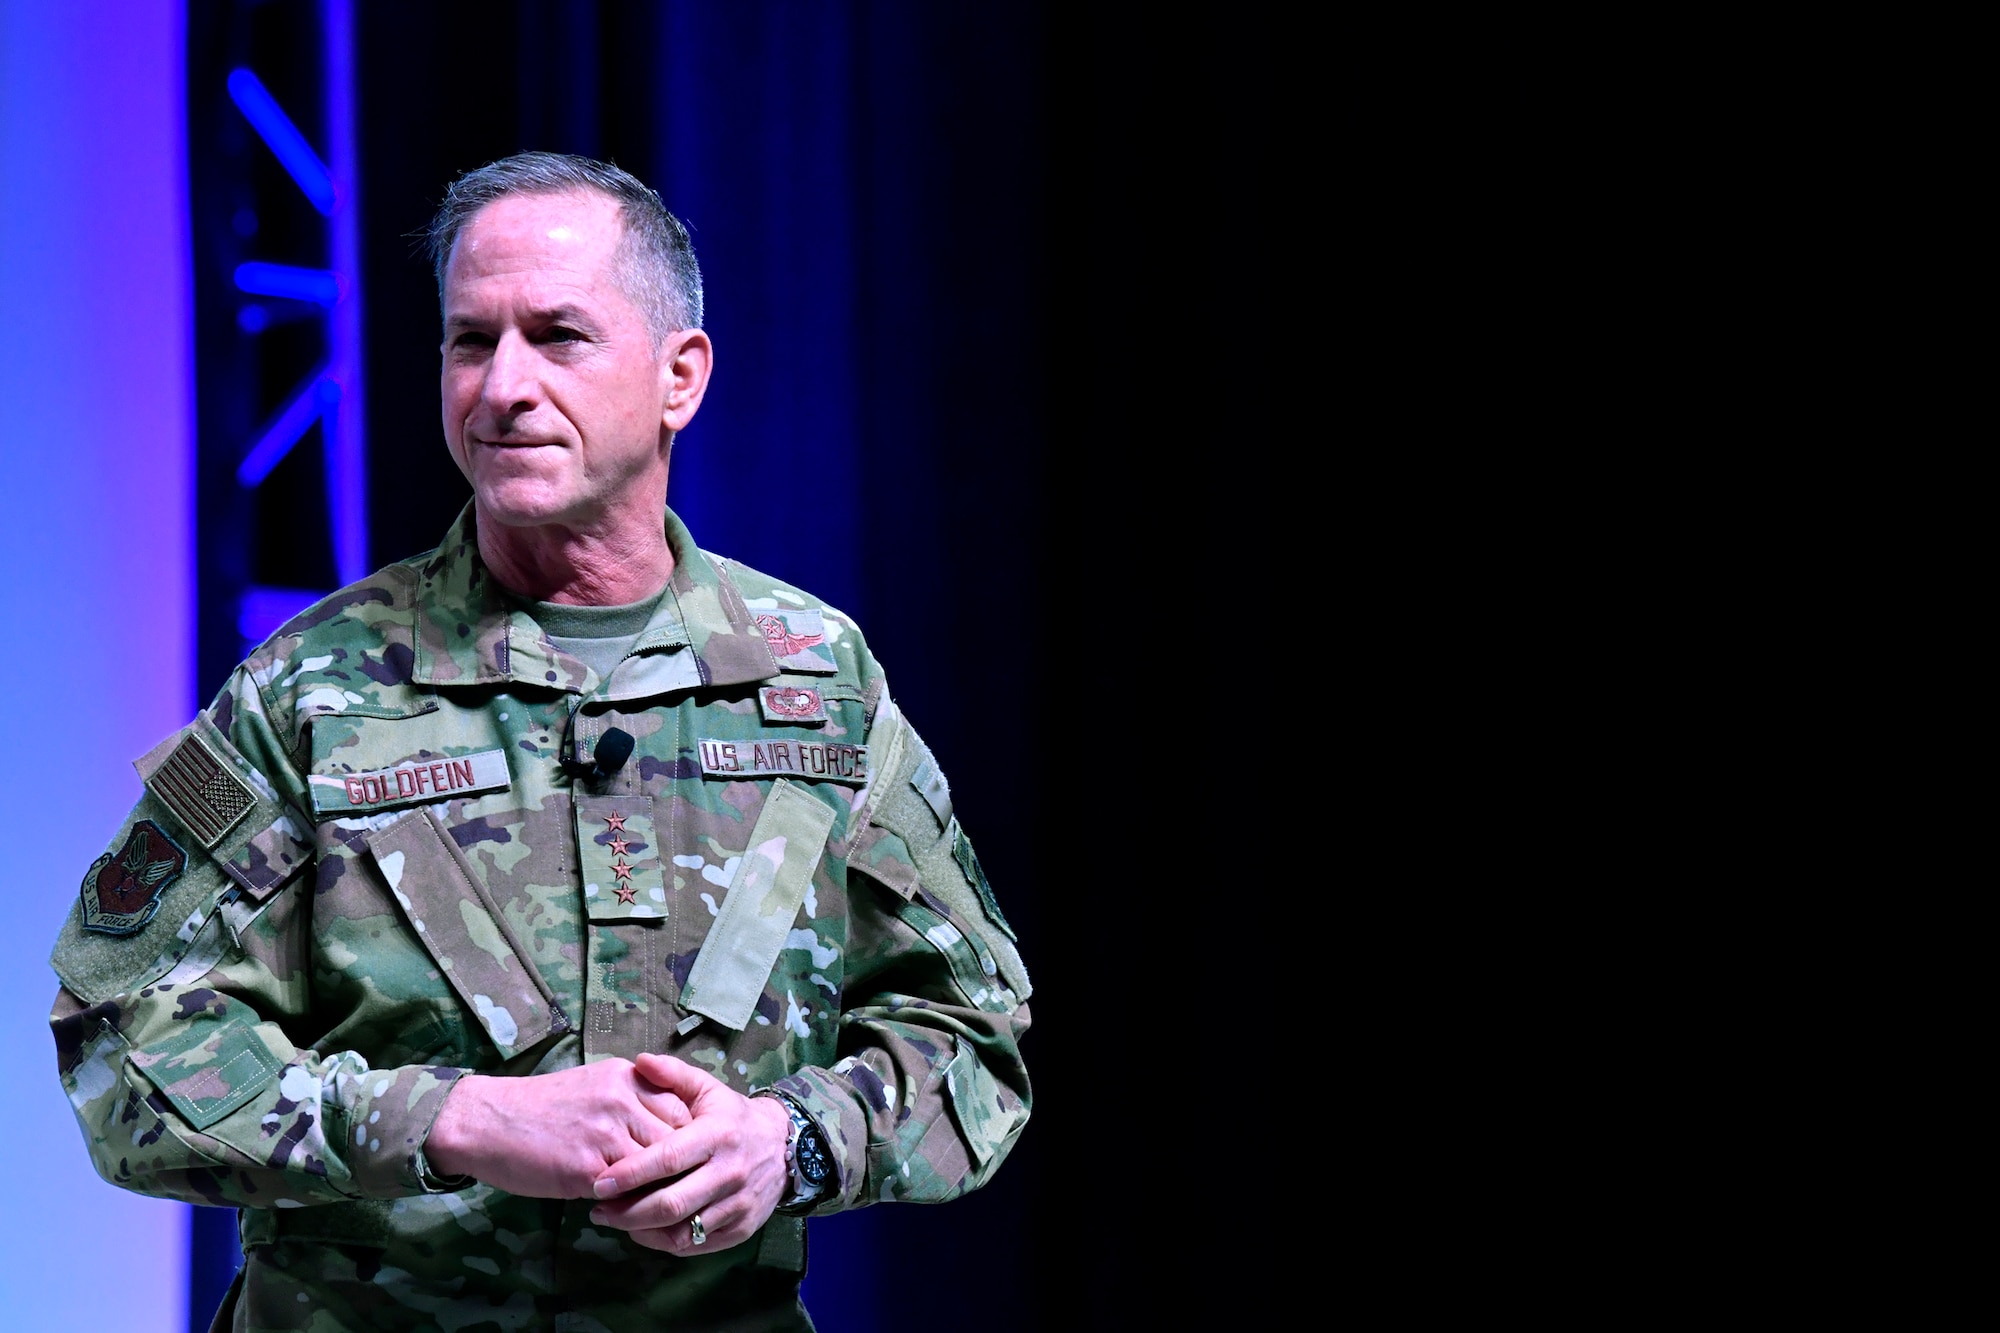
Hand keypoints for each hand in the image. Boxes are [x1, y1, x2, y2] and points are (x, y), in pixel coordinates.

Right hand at [425, 1058, 690, 1198]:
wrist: (485, 1121)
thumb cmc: (541, 1108)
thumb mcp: (595, 1085)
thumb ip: (634, 1101)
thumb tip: (674, 1132)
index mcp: (628, 1077)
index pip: (684, 1109)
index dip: (690, 1138)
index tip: (690, 1159)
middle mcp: (623, 1099)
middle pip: (679, 1138)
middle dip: (682, 1166)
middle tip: (683, 1188)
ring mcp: (606, 1133)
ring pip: (657, 1169)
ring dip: (659, 1189)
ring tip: (658, 1205)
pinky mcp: (587, 1168)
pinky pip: (627, 1193)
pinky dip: (632, 1205)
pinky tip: (627, 1212)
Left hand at [585, 1053, 793, 1254]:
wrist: (784, 1146)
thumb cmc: (733, 1116)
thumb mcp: (708, 1088)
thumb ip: (673, 1074)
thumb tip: (639, 1061)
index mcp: (718, 1135)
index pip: (669, 1159)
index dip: (631, 1173)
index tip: (599, 1183)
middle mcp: (730, 1172)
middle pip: (672, 1204)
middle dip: (627, 1212)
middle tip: (598, 1210)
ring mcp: (737, 1205)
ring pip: (681, 1231)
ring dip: (641, 1231)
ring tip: (616, 1220)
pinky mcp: (741, 1229)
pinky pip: (694, 1245)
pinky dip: (663, 1242)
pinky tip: (644, 1230)